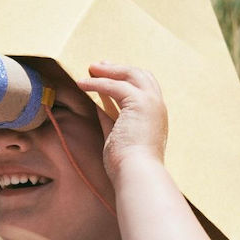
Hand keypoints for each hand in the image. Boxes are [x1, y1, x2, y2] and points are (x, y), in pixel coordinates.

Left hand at [76, 62, 167, 181]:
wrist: (137, 173)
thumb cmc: (128, 165)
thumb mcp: (118, 137)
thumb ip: (110, 120)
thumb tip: (98, 107)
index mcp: (155, 117)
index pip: (145, 89)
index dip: (127, 80)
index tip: (110, 76)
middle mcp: (157, 107)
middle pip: (140, 76)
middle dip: (119, 69)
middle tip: (99, 66)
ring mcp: (151, 103)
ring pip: (130, 75)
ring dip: (108, 71)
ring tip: (90, 69)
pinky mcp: (140, 102)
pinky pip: (115, 85)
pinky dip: (97, 83)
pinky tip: (83, 83)